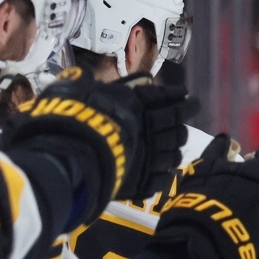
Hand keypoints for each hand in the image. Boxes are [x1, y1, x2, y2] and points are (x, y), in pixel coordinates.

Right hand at [1, 67, 188, 223]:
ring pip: (173, 154)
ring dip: (175, 149)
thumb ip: (83, 83)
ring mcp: (149, 158)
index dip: (180, 97)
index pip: (168, 98)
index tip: (189, 98)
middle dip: (181, 123)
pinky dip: (163, 174)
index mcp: (136, 103)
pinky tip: (164, 172)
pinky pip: (161, 178)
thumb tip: (83, 75)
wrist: (68, 158)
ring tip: (176, 147)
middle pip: (177, 126)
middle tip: (184, 122)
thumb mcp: (72, 90)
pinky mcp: (142, 182)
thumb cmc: (69, 119)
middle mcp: (149, 129)